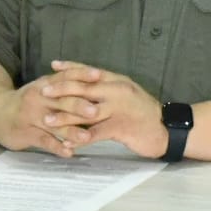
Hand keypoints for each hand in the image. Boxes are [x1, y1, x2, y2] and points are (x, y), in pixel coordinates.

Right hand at [0, 75, 102, 157]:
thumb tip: (99, 78)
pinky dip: (57, 147)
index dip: (82, 75)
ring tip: (87, 138)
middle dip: (79, 106)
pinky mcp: (26, 133)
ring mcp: (31, 116)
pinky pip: (44, 141)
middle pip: (61, 101)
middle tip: (96, 111)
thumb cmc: (29, 100)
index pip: (66, 77)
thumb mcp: (44, 87)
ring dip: (71, 131)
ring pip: (54, 124)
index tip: (99, 76)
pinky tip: (69, 153)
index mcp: (46, 84)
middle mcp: (39, 98)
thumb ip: (66, 83)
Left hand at [37, 60, 164, 157]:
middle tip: (42, 91)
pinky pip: (95, 133)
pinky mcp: (121, 127)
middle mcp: (118, 91)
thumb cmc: (146, 113)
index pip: (91, 71)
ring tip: (47, 120)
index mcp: (119, 81)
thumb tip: (89, 84)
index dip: (71, 68)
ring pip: (86, 111)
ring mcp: (119, 109)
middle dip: (61, 89)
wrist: (168, 129)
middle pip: (84, 88)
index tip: (53, 66)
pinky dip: (79, 138)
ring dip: (64, 117)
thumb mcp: (130, 94)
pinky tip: (67, 143)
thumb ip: (110, 89)